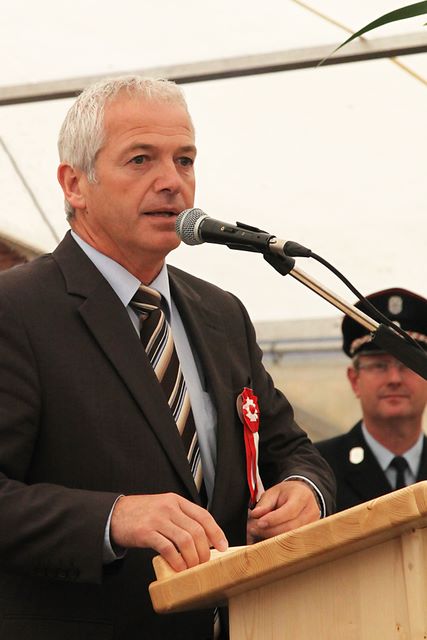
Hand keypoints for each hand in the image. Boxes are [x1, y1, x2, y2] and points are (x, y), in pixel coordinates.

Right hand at [110, 493, 227, 570]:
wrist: (115, 514)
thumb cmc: (142, 513)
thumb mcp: (164, 507)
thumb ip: (181, 517)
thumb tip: (203, 538)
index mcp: (176, 500)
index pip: (203, 516)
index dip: (216, 532)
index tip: (223, 546)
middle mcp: (169, 507)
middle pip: (196, 530)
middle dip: (205, 550)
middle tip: (205, 562)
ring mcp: (157, 519)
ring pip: (185, 540)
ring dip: (193, 558)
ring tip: (192, 567)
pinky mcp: (146, 532)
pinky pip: (168, 548)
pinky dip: (177, 560)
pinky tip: (179, 567)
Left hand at [247, 480, 320, 541]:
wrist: (301, 495)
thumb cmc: (287, 494)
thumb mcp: (274, 492)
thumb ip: (264, 503)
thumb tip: (255, 515)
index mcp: (302, 496)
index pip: (289, 511)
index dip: (273, 519)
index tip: (259, 523)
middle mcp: (310, 511)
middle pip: (290, 527)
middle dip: (270, 531)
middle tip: (254, 529)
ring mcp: (312, 525)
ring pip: (292, 538)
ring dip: (273, 537)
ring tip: (259, 533)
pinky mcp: (310, 535)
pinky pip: (293, 542)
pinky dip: (279, 541)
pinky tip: (269, 537)